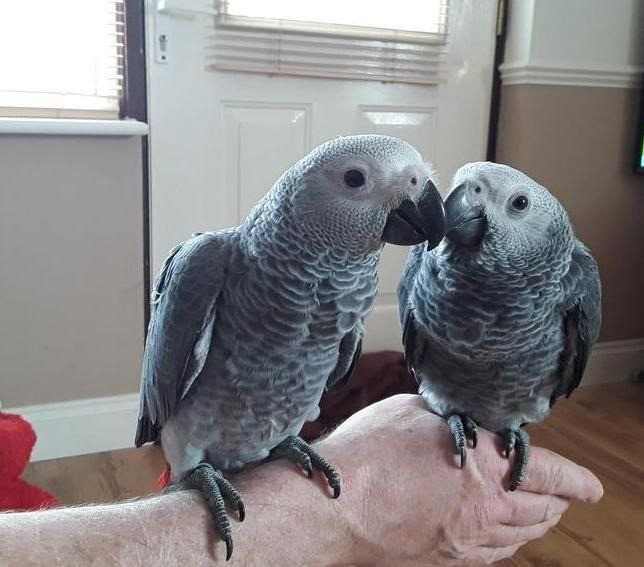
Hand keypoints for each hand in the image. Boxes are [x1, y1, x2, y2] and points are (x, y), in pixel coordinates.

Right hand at [317, 394, 602, 565]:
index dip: (575, 479)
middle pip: (541, 511)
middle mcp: (485, 509)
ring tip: (543, 516)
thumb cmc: (369, 453)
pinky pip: (492, 557)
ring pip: (520, 539)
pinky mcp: (444, 559)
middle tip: (565, 497)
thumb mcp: (411, 411)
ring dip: (537, 526)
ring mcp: (465, 540)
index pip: (549, 473)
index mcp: (485, 466)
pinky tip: (504, 539)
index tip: (591, 486)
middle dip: (559, 503)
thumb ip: (447, 413)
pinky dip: (509, 546)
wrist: (336, 505)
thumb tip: (461, 414)